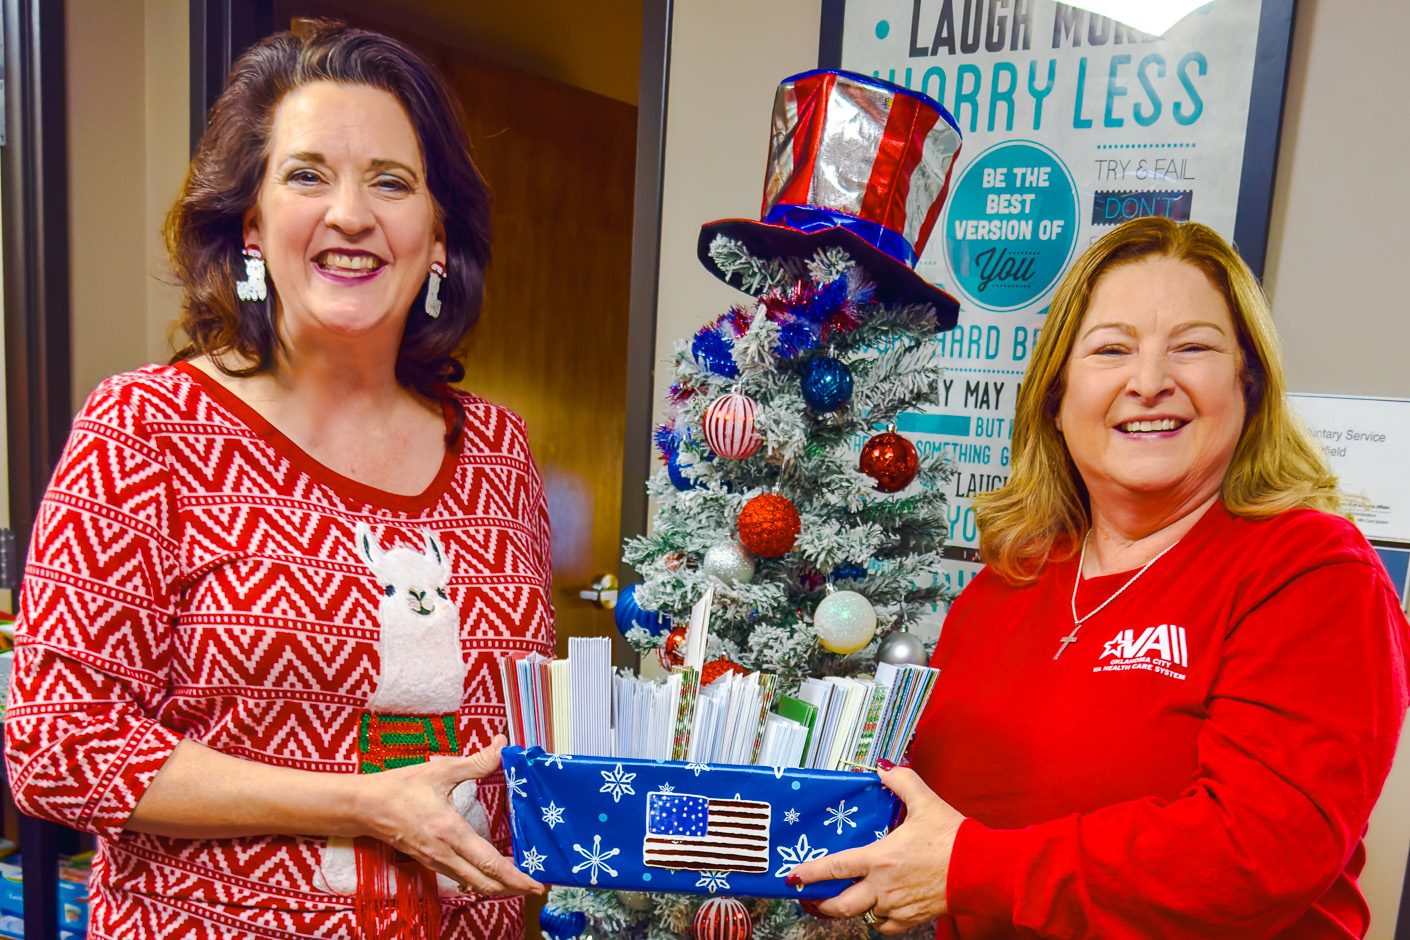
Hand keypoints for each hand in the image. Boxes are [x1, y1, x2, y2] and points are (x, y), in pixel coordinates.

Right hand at [354, 734, 543, 896]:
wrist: (364, 806)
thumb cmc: (401, 787)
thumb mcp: (440, 770)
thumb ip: (475, 762)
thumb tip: (502, 745)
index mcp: (450, 832)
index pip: (489, 863)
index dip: (515, 877)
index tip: (536, 884)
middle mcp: (444, 853)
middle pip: (485, 883)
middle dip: (513, 888)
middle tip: (538, 887)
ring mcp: (435, 861)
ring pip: (472, 884)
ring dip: (497, 886)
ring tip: (519, 881)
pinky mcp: (428, 861)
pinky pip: (460, 878)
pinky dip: (480, 880)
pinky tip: (490, 873)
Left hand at [789, 764, 963, 933]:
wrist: (982, 870)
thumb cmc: (953, 838)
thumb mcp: (925, 801)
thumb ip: (902, 782)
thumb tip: (884, 770)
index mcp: (880, 859)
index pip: (835, 868)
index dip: (810, 874)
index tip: (792, 878)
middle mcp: (883, 887)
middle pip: (842, 905)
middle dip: (821, 905)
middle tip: (809, 901)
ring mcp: (898, 906)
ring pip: (864, 917)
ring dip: (851, 911)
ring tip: (841, 904)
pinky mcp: (914, 917)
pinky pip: (887, 927)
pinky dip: (878, 921)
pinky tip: (877, 911)